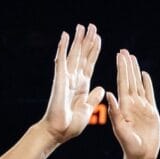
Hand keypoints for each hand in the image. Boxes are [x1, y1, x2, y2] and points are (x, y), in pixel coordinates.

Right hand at [40, 24, 103, 144]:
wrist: (59, 132)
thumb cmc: (71, 125)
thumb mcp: (87, 110)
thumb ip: (93, 98)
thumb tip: (101, 88)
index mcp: (82, 87)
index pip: (89, 64)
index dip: (94, 51)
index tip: (98, 39)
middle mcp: (74, 79)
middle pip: (82, 56)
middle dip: (87, 41)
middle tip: (91, 26)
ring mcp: (66, 78)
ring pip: (73, 54)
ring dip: (77, 40)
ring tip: (81, 26)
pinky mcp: (59, 79)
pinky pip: (61, 60)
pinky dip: (63, 48)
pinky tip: (65, 36)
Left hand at [108, 49, 159, 158]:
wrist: (141, 157)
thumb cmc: (129, 147)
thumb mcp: (120, 130)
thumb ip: (115, 112)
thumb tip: (109, 94)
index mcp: (123, 107)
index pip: (122, 83)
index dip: (121, 69)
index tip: (119, 56)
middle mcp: (132, 105)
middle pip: (129, 81)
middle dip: (127, 66)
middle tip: (124, 51)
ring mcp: (142, 108)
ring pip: (138, 85)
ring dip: (135, 71)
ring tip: (133, 58)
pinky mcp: (151, 112)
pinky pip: (149, 94)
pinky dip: (147, 84)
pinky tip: (144, 75)